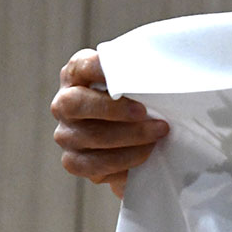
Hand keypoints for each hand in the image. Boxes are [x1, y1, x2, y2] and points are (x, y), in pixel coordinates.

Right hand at [50, 49, 168, 197]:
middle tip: (144, 112)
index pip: (81, 66)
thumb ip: (144, 69)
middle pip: (73, 104)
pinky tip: (146, 153)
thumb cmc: (141, 97)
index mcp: (78, 75)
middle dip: (113, 109)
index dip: (102, 69)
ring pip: (88, 137)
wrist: (138, 134)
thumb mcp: (140, 78)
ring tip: (158, 133)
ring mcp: (67, 134)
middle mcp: (65, 103)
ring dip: (129, 137)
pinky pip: (93, 165)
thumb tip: (166, 69)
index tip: (131, 74)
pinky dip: (124, 160)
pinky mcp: (75, 161)